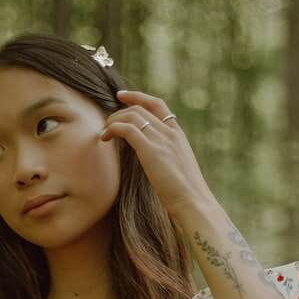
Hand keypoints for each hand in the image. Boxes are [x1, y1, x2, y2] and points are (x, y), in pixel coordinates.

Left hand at [99, 87, 217, 224]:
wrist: (193, 202)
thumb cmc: (186, 194)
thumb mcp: (178, 170)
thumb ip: (167, 159)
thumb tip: (158, 165)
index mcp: (178, 135)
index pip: (157, 105)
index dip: (138, 97)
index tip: (122, 96)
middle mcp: (170, 132)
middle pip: (140, 108)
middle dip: (120, 111)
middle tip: (107, 122)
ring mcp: (161, 139)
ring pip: (132, 115)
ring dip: (113, 120)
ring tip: (104, 133)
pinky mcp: (150, 150)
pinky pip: (127, 129)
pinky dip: (113, 128)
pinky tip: (105, 137)